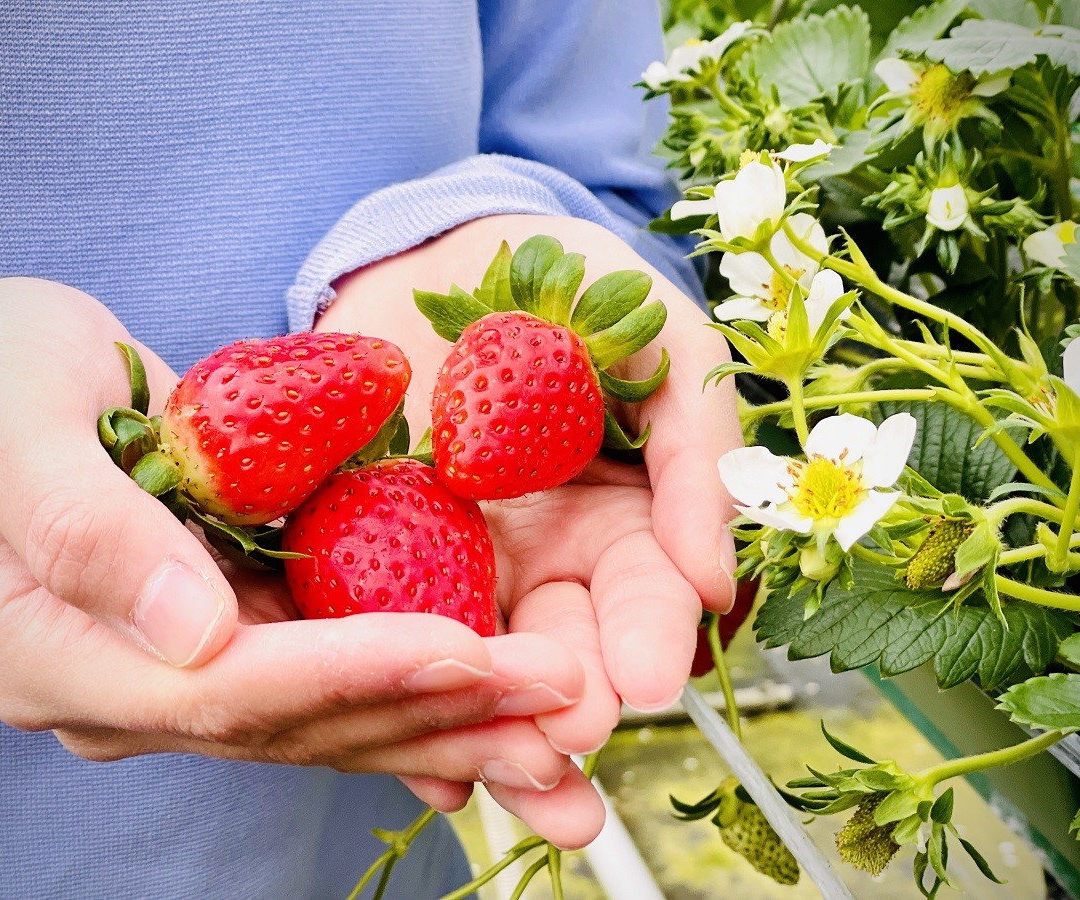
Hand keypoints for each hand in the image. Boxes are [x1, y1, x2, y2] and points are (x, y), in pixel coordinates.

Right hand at [0, 278, 586, 792]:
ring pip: (333, 716)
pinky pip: (337, 676)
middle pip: (301, 722)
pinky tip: (496, 696)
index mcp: (62, 658)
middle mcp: (131, 690)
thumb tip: (193, 631)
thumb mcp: (16, 423)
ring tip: (556, 718)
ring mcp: (185, 669)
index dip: (351, 670)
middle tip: (558, 702)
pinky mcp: (231, 634)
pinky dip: (419, 686)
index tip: (463, 648)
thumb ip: (90, 529)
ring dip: (450, 717)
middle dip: (435, 711)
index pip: (226, 689)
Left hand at [319, 214, 741, 845]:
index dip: (648, 639)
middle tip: (566, 744)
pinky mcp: (363, 555)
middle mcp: (539, 569)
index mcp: (616, 531)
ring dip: (478, 726)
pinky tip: (384, 733)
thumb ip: (699, 451)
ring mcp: (449, 569)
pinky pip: (371, 621)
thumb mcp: (666, 350)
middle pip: (556, 655)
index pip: (641, 600)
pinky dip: (377, 678)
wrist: (449, 252)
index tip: (650, 683)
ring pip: (468, 662)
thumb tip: (715, 581)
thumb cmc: (581, 295)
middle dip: (565, 707)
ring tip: (478, 772)